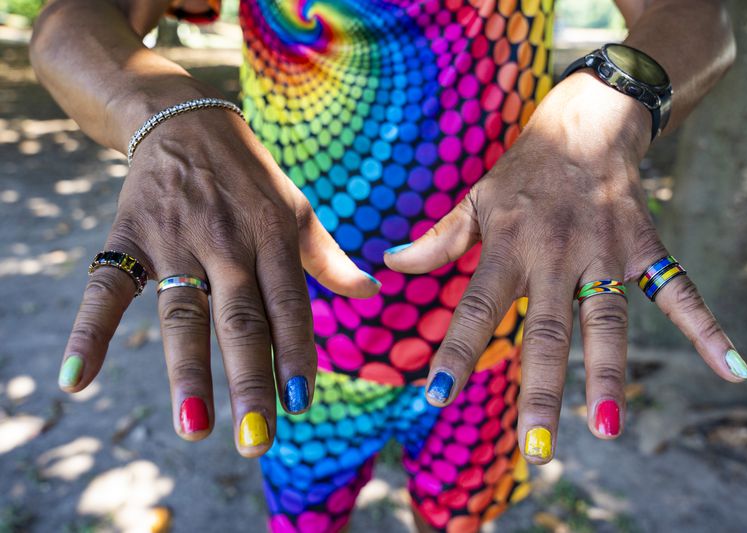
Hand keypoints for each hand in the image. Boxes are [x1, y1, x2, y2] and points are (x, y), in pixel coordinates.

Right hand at [57, 107, 379, 456]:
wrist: (185, 120)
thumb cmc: (251, 178)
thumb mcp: (297, 209)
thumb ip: (328, 258)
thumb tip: (372, 293)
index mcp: (272, 234)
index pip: (289, 304)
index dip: (296, 352)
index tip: (302, 401)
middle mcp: (227, 241)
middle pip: (241, 319)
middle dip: (251, 381)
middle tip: (257, 440)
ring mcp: (176, 239)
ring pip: (183, 312)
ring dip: (188, 373)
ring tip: (195, 429)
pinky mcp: (128, 236)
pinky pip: (106, 287)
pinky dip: (89, 331)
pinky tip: (77, 379)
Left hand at [384, 71, 746, 463]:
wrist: (587, 122)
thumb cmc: (524, 171)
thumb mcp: (477, 199)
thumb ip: (439, 239)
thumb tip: (391, 265)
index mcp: (509, 245)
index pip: (477, 307)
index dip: (458, 352)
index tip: (437, 397)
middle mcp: (557, 254)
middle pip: (547, 330)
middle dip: (542, 390)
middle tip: (535, 448)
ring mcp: (605, 252)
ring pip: (608, 321)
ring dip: (608, 374)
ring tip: (606, 428)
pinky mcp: (644, 248)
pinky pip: (678, 292)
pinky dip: (705, 329)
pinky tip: (729, 368)